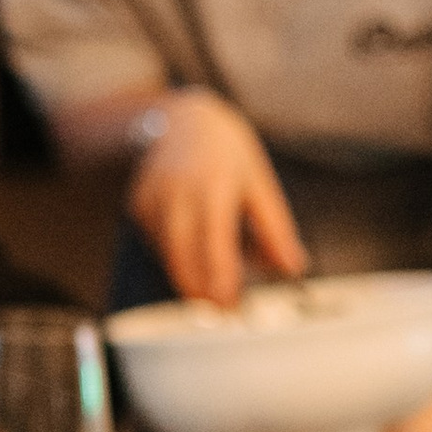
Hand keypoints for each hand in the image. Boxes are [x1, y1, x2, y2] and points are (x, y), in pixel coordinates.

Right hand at [130, 91, 308, 306]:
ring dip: (190, 275)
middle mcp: (178, 195)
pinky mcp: (138, 207)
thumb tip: (293, 268)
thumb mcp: (259, 183)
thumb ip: (275, 229)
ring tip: (214, 276)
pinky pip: (157, 245)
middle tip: (222, 311)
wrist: (181, 119)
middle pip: (183, 261)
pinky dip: (175, 255)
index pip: (215, 248)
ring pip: (169, 257)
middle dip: (200, 293)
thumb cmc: (227, 152)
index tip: (232, 308)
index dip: (222, 284)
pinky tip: (190, 242)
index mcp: (215, 188)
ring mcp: (153, 201)